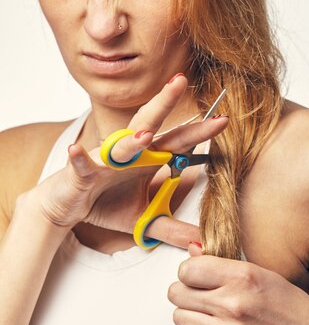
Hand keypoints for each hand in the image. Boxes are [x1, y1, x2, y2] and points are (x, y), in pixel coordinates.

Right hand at [21, 75, 227, 248]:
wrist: (68, 205)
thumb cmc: (106, 203)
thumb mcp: (145, 220)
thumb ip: (174, 229)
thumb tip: (204, 243)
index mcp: (147, 159)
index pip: (177, 142)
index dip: (199, 132)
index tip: (223, 119)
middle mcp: (129, 153)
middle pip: (150, 125)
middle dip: (165, 103)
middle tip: (182, 81)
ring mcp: (104, 161)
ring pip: (119, 145)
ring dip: (131, 140)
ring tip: (146, 136)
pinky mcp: (82, 173)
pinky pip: (81, 165)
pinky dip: (79, 158)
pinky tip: (75, 151)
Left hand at [168, 246, 308, 324]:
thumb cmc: (288, 302)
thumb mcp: (260, 272)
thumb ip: (223, 263)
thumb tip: (191, 250)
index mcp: (242, 275)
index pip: (188, 269)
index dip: (189, 272)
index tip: (198, 277)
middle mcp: (232, 301)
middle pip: (177, 293)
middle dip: (185, 292)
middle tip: (199, 296)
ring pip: (179, 317)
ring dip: (189, 315)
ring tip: (206, 314)